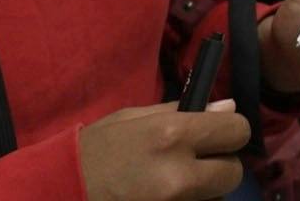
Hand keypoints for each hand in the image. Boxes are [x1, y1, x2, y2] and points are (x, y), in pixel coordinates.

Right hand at [78, 99, 249, 200]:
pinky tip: (168, 196)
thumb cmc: (97, 150)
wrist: (63, 190)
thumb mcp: (133, 118)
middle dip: (219, 165)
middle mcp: (180, 173)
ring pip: (217, 197)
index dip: (229, 131)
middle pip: (233, 172)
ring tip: (176, 181)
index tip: (217, 133)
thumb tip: (228, 107)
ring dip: (206, 190)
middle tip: (196, 162)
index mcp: (172, 134)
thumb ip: (183, 112)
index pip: (236, 131)